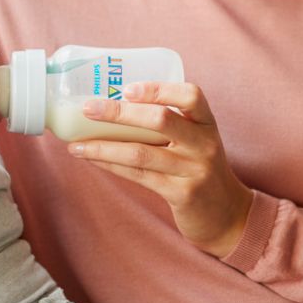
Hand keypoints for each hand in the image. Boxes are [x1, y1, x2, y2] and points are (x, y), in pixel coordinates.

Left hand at [70, 81, 252, 256]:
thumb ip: (170, 124)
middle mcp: (204, 144)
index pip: (191, 95)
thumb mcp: (196, 141)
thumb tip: (113, 104)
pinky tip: (93, 160)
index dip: (158, 88)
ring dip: (104, 146)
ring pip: (141, 153)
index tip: (127, 89)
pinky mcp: (181, 194)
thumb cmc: (200, 169)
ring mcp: (194, 170)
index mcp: (207, 124)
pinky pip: (139, 176)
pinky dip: (111, 166)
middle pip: (161, 120)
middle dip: (119, 112)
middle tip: (88, 108)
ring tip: (76, 144)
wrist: (227, 214)